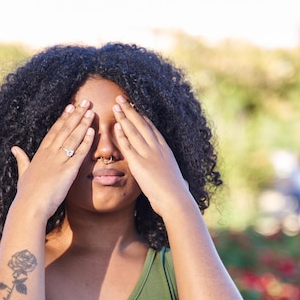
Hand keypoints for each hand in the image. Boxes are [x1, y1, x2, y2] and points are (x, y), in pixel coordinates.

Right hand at [11, 100, 94, 217]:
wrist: (29, 206)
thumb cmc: (27, 194)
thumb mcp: (23, 173)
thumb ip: (21, 160)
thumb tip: (14, 148)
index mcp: (40, 154)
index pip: (54, 131)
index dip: (63, 118)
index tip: (70, 107)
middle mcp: (49, 154)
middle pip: (65, 129)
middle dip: (76, 115)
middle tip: (84, 102)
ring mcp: (59, 161)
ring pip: (73, 137)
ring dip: (83, 123)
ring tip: (91, 110)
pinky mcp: (68, 170)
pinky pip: (79, 153)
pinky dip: (86, 141)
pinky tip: (93, 131)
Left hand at [112, 96, 190, 215]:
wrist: (176, 200)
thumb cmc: (177, 194)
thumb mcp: (178, 181)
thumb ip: (175, 178)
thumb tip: (183, 182)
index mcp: (166, 150)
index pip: (152, 128)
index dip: (142, 117)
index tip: (134, 107)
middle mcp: (158, 149)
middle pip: (142, 124)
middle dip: (130, 110)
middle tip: (121, 98)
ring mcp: (149, 155)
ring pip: (134, 131)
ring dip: (124, 117)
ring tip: (115, 105)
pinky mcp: (139, 164)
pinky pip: (128, 146)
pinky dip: (122, 135)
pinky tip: (116, 126)